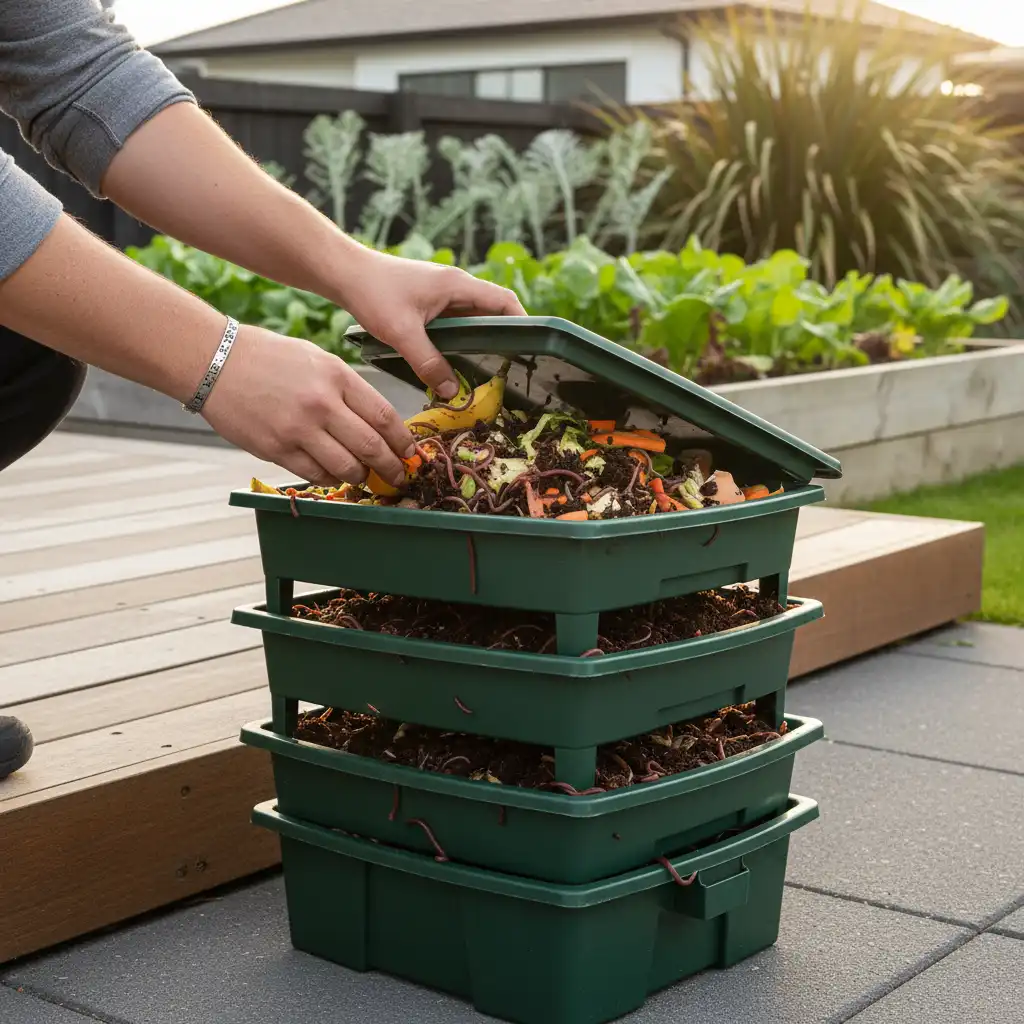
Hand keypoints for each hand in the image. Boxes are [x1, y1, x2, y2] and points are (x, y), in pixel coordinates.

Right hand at [201, 325, 415, 486]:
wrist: (214, 360)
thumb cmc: (267, 357)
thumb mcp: (316, 358)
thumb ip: (346, 387)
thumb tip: (377, 421)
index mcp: (337, 377)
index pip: (384, 416)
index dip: (403, 440)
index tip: (411, 452)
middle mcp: (321, 404)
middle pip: (371, 447)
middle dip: (393, 467)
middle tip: (400, 476)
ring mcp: (298, 429)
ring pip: (346, 467)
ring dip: (361, 476)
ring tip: (365, 476)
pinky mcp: (276, 449)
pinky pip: (315, 474)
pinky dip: (331, 478)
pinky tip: (334, 473)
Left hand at [336, 249, 525, 398]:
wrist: (345, 273)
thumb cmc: (373, 293)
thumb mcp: (402, 333)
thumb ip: (429, 364)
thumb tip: (453, 393)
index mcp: (457, 285)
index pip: (504, 302)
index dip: (522, 323)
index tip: (530, 348)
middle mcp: (455, 285)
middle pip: (492, 311)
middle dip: (502, 338)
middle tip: (507, 368)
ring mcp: (442, 293)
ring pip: (472, 319)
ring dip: (478, 341)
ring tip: (484, 370)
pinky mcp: (429, 301)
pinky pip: (455, 322)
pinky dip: (459, 340)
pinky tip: (454, 361)